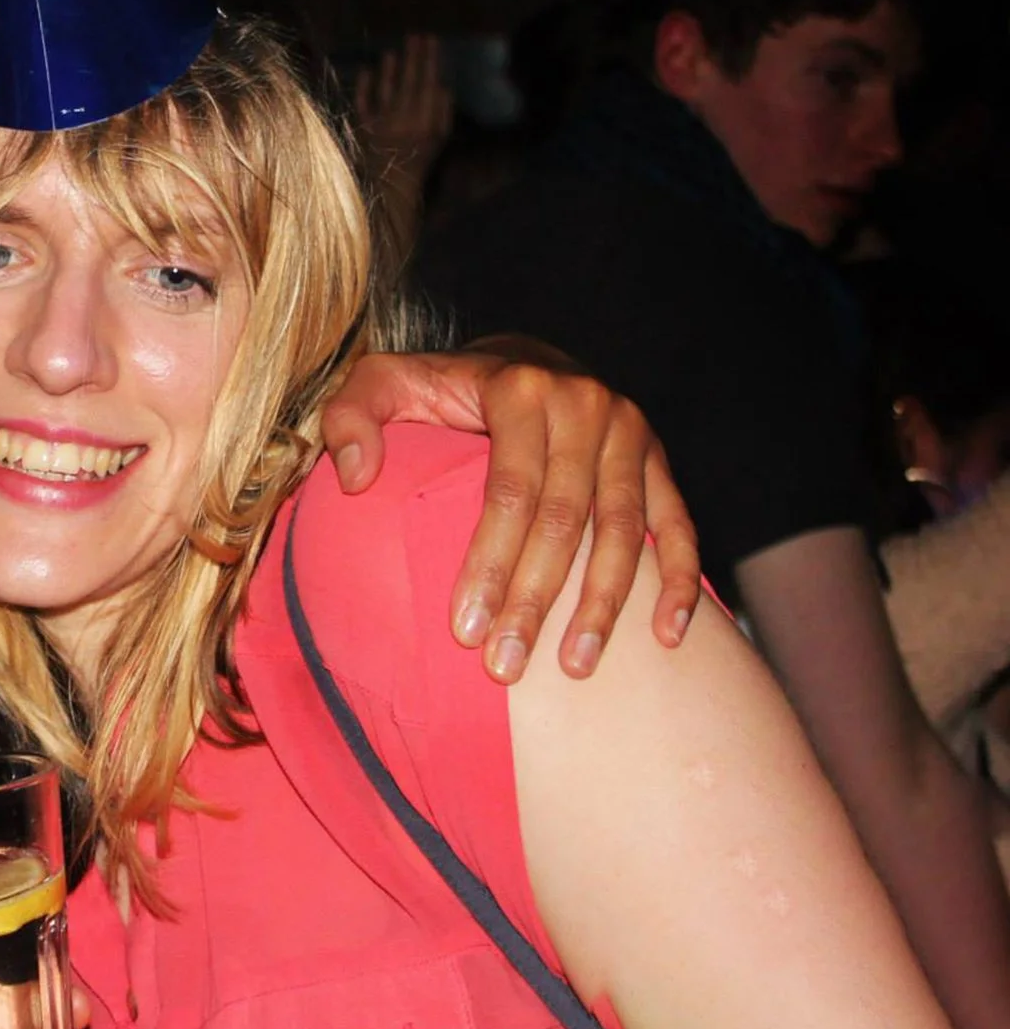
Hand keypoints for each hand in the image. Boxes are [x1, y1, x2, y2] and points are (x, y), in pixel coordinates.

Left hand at [317, 345, 699, 682]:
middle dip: (536, 601)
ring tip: (575, 668)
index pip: (509, 491)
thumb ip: (352, 417)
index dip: (490, 563)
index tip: (464, 630)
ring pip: (624, 533)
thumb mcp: (382, 382)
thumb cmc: (440, 388)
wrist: (521, 360)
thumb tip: (354, 477)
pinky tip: (665, 638)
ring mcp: (629, 433)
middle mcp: (585, 405)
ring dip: (604, 607)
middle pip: (565, 521)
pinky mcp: (659, 460)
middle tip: (507, 667)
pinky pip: (677, 526)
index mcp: (519, 390)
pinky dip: (678, 583)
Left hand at [354, 33, 455, 189]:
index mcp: (425, 122)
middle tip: (416, 36)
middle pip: (409, 83)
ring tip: (393, 51)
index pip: (428, 84)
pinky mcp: (363, 128)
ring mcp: (381, 124)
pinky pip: (363, 104)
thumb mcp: (440, 138)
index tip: (432, 40)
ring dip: (390, 70)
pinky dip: (364, 87)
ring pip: (386, 91)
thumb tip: (444, 86)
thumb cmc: (420, 158)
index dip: (430, 60)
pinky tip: (366, 70)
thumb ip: (443, 112)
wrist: (392, 184)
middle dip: (413, 57)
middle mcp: (403, 120)